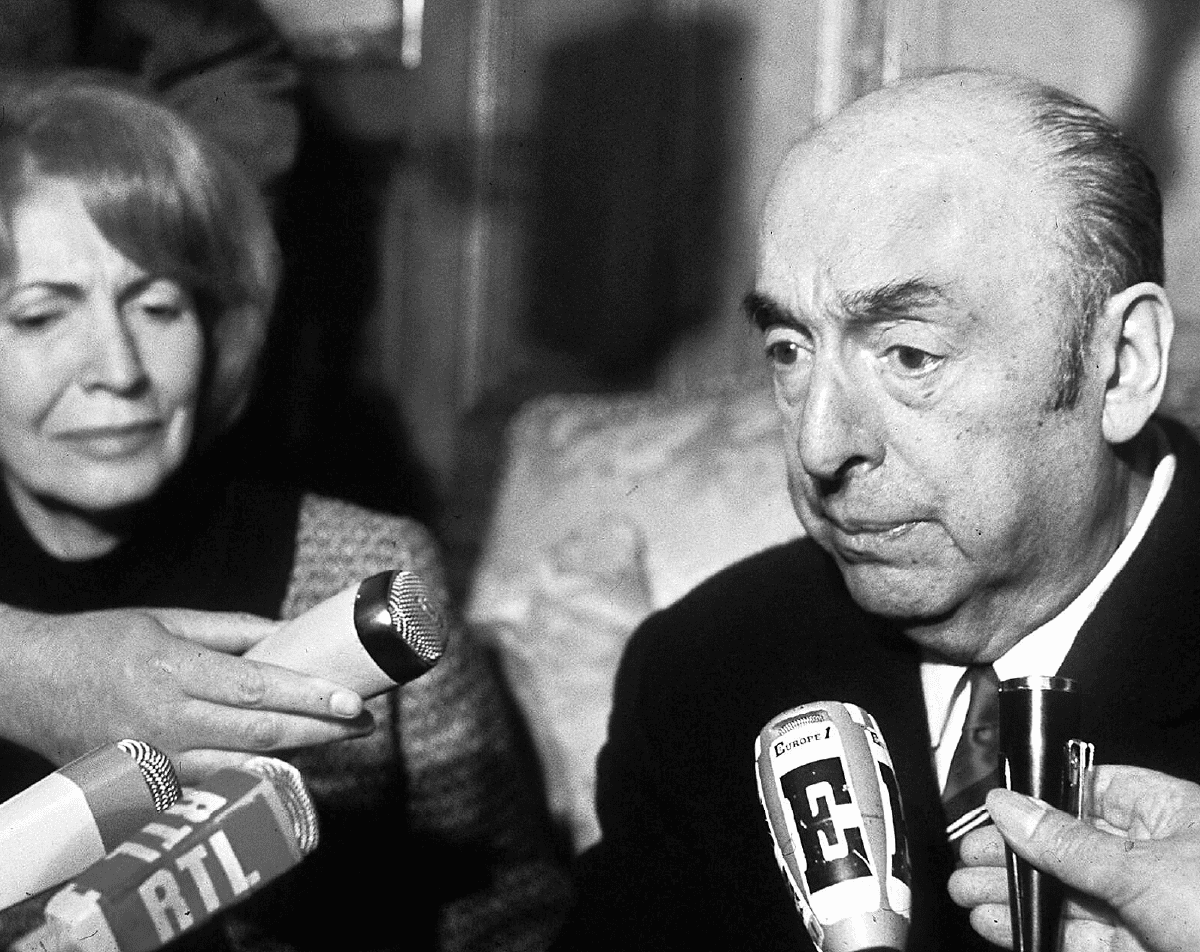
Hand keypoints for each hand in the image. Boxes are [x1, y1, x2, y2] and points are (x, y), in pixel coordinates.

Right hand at [0, 605, 373, 781]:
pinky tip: (286, 761)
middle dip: (321, 729)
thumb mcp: (165, 620)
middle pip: (261, 733)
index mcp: (172, 672)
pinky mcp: (146, 786)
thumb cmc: (98, 642)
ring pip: (243, 764)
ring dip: (297, 754)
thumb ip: (230, 629)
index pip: (258, 689)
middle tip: (364, 722)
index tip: (353, 700)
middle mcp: (166, 722)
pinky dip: (255, 772)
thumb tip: (288, 632)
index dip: (310, 697)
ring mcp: (156, 761)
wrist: (25, 686)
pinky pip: (213, 782)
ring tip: (338, 737)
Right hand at [948, 765, 1199, 951]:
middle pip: (1067, 846)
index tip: (990, 810)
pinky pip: (1074, 936)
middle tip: (966, 859)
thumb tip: (1012, 806)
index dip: (1035, 799)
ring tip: (968, 895)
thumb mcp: (1144, 871)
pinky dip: (1033, 930)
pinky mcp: (1136, 951)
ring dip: (1013, 895)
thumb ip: (1068, 842)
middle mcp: (1156, 858)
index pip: (1087, 790)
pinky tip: (999, 925)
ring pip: (1065, 895)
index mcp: (1168, 815)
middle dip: (1012, 854)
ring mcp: (1146, 909)